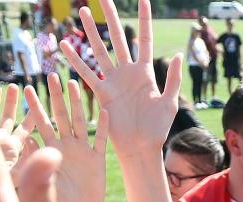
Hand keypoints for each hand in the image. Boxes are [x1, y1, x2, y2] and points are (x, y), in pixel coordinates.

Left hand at [22, 74, 106, 201]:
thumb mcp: (42, 185)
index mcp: (50, 151)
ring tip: (74, 83)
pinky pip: (101, 140)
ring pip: (80, 122)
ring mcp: (82, 151)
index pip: (40, 124)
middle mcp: (65, 146)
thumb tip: (24, 142)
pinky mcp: (98, 160)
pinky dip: (104, 128)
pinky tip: (105, 112)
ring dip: (78, 103)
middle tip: (51, 75)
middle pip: (61, 116)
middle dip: (56, 96)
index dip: (34, 107)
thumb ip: (33, 165)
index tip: (26, 88)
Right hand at [62, 0, 179, 155]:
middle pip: (118, 38)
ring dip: (91, 32)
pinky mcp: (101, 93)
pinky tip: (65, 44)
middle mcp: (127, 72)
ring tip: (84, 12)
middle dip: (111, 17)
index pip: (144, 39)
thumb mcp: (169, 102)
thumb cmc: (158, 128)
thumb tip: (177, 54)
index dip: (144, 19)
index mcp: (145, 72)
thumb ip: (172, 78)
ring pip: (99, 50)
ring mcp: (113, 81)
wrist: (141, 148)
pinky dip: (76, 60)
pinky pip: (87, 73)